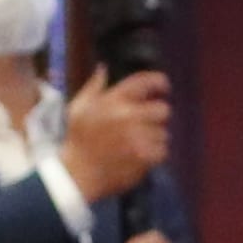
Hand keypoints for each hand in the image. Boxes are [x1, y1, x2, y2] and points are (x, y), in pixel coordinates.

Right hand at [56, 65, 168, 205]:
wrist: (78, 174)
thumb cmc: (78, 141)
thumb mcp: (79, 108)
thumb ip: (94, 86)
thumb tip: (103, 68)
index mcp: (113, 100)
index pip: (144, 82)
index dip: (159, 81)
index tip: (164, 87)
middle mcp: (127, 115)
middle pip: (162, 109)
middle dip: (158, 116)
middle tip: (149, 124)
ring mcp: (137, 136)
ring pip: (163, 133)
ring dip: (155, 138)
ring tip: (138, 145)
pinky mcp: (143, 156)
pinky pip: (163, 151)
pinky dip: (155, 155)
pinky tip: (141, 157)